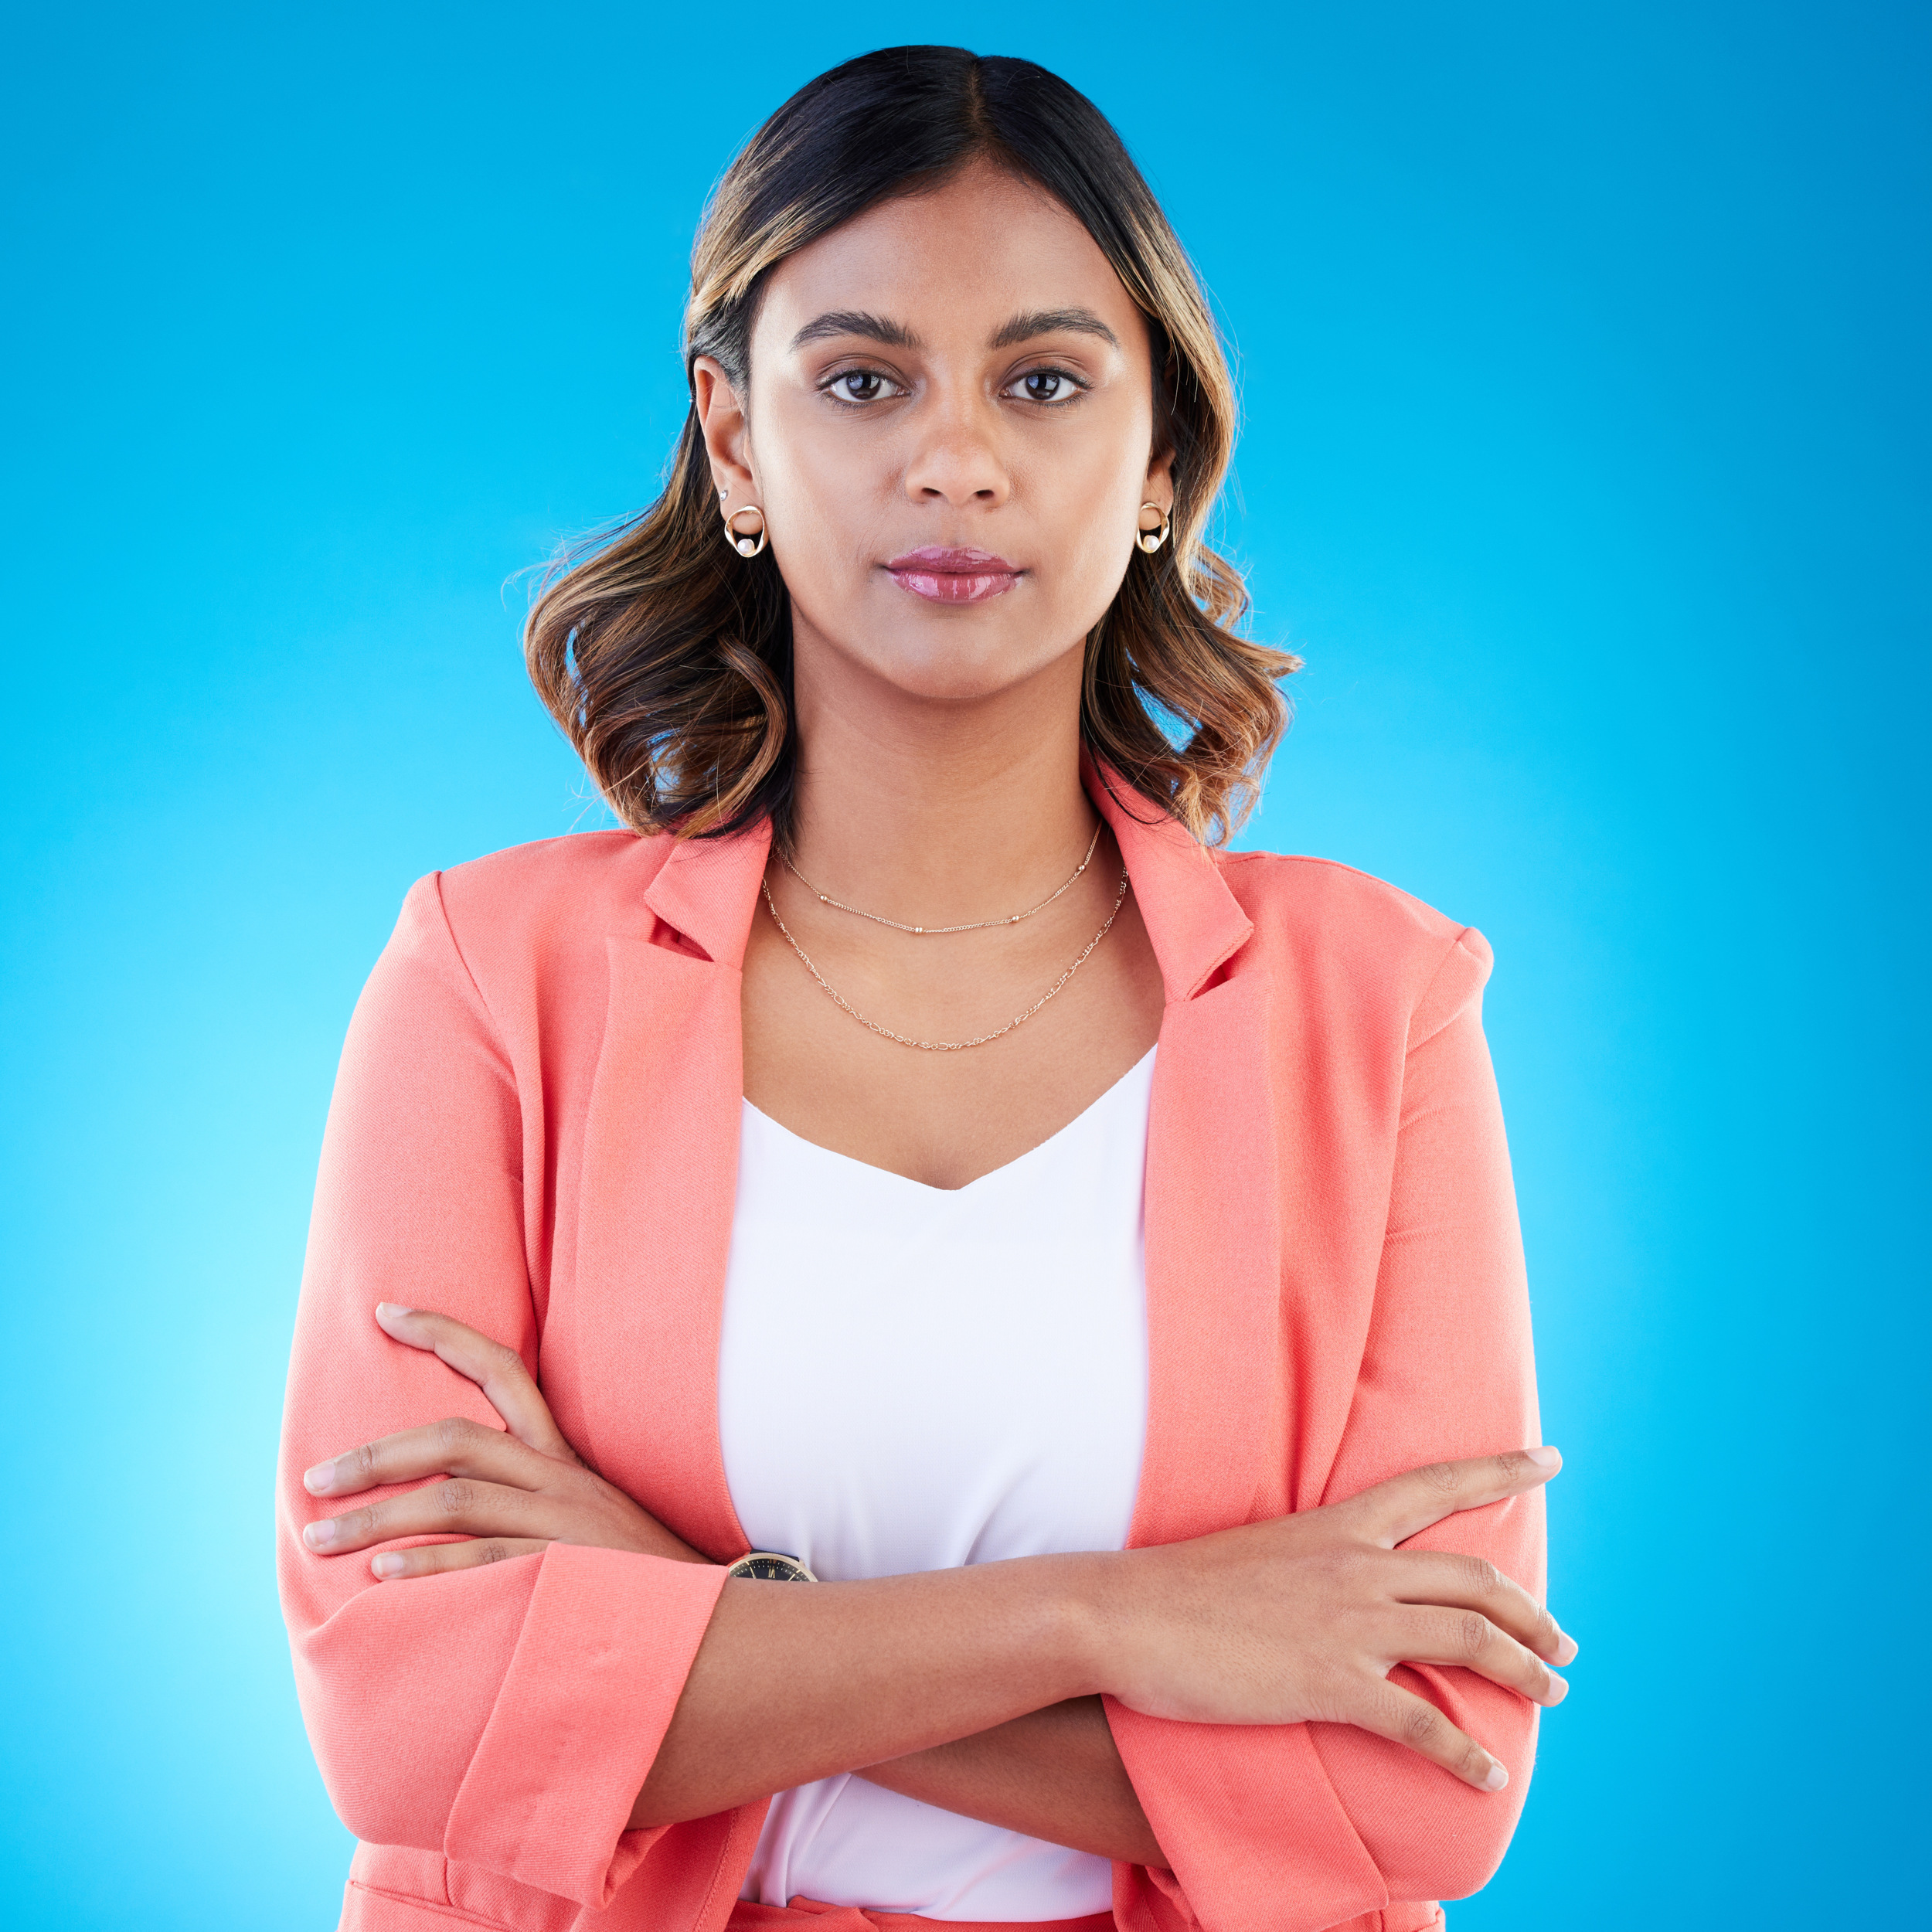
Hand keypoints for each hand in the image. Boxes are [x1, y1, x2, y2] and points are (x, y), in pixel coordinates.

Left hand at [300, 1304, 711, 1576]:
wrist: (715, 1617)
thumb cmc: (633, 1574)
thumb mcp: (587, 1516)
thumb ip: (528, 1500)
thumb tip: (447, 1500)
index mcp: (561, 1456)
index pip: (503, 1370)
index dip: (443, 1334)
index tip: (386, 1311)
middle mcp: (559, 1478)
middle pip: (456, 1439)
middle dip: (377, 1454)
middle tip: (314, 1479)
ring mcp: (561, 1523)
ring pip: (455, 1501)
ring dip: (378, 1517)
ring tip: (320, 1535)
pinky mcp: (565, 1571)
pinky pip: (484, 1561)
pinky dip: (429, 1566)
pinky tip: (382, 1578)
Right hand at [1097, 1450, 1576, 1791]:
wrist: (1126, 1615)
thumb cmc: (1180, 1586)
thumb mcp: (1261, 1549)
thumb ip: (1314, 1561)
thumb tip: (1341, 1582)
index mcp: (1338, 1524)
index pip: (1436, 1484)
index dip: (1500, 1470)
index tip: (1551, 1460)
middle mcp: (1358, 1566)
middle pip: (1476, 1581)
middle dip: (1533, 1614)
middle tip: (1562, 1644)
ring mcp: (1349, 1624)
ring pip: (1470, 1642)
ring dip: (1526, 1672)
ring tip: (1552, 1694)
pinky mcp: (1332, 1684)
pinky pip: (1422, 1722)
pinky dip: (1465, 1753)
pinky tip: (1487, 1773)